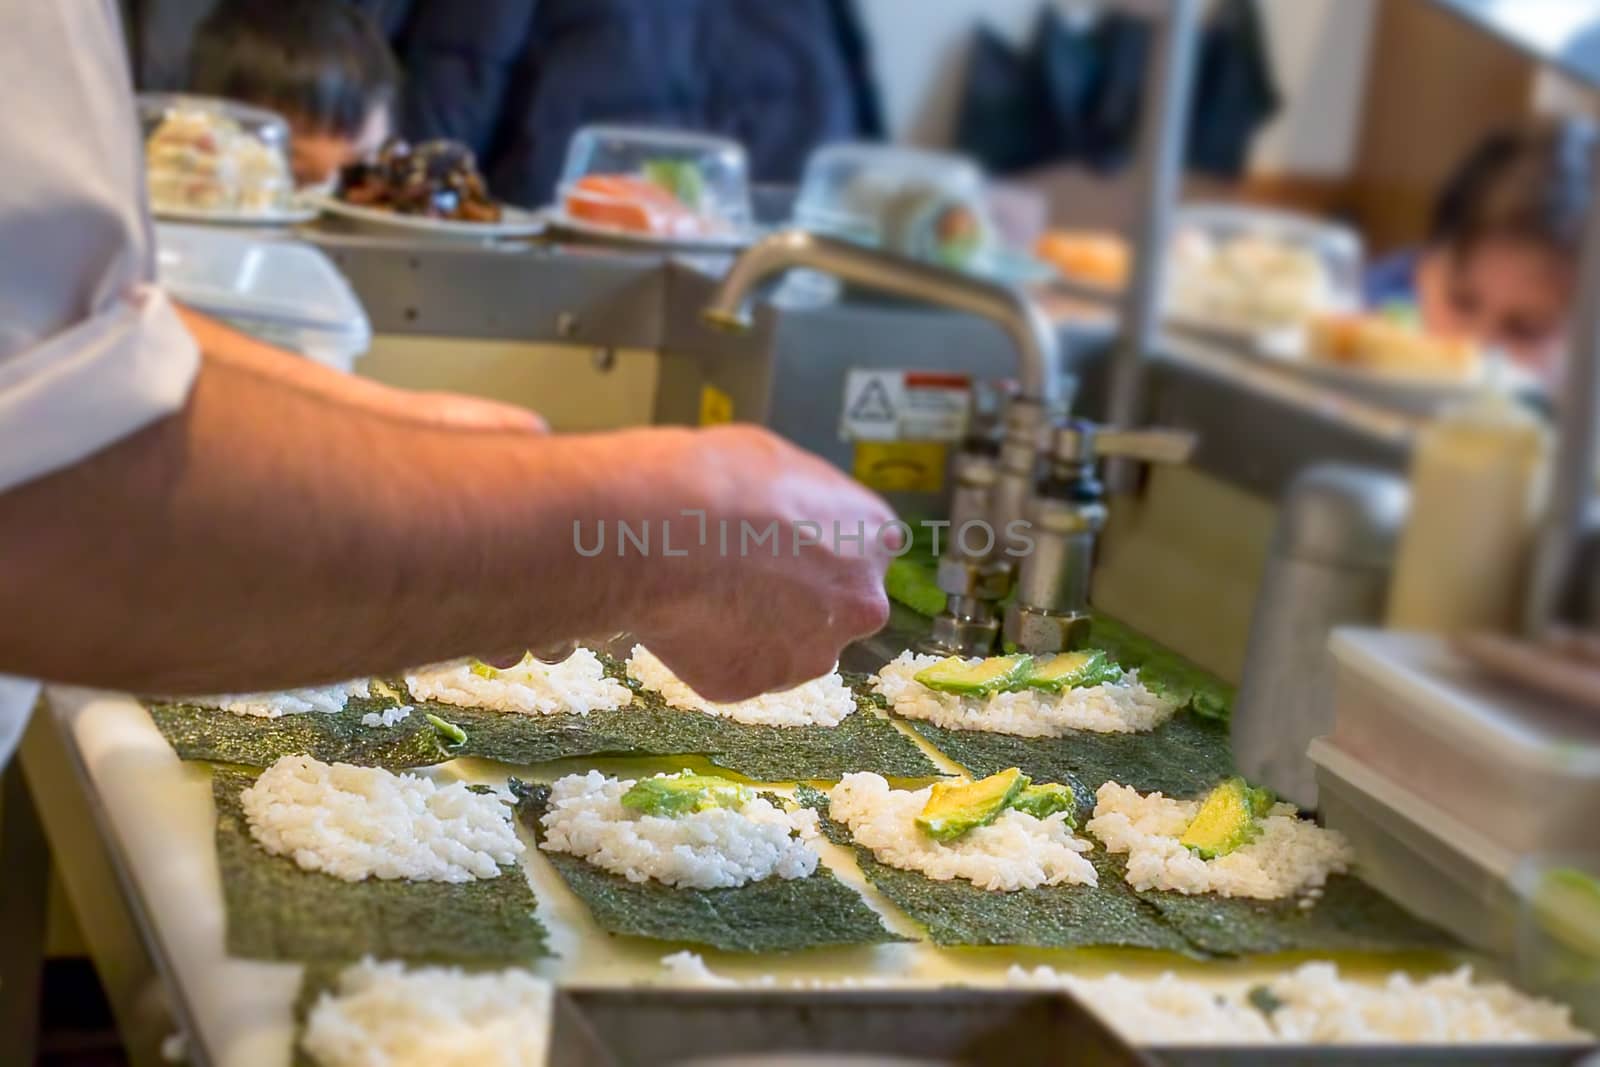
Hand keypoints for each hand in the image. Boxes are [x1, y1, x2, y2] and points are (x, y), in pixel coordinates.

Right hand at [630, 426, 893, 701]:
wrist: (658, 533)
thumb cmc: (718, 480)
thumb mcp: (779, 460)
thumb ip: (809, 500)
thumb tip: (799, 513)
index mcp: (876, 539)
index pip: (866, 554)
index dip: (823, 551)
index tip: (791, 547)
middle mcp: (860, 606)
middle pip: (839, 609)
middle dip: (801, 599)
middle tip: (749, 575)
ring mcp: (810, 655)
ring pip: (791, 648)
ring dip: (760, 630)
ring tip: (710, 593)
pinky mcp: (756, 686)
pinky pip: (737, 669)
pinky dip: (715, 650)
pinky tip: (688, 616)